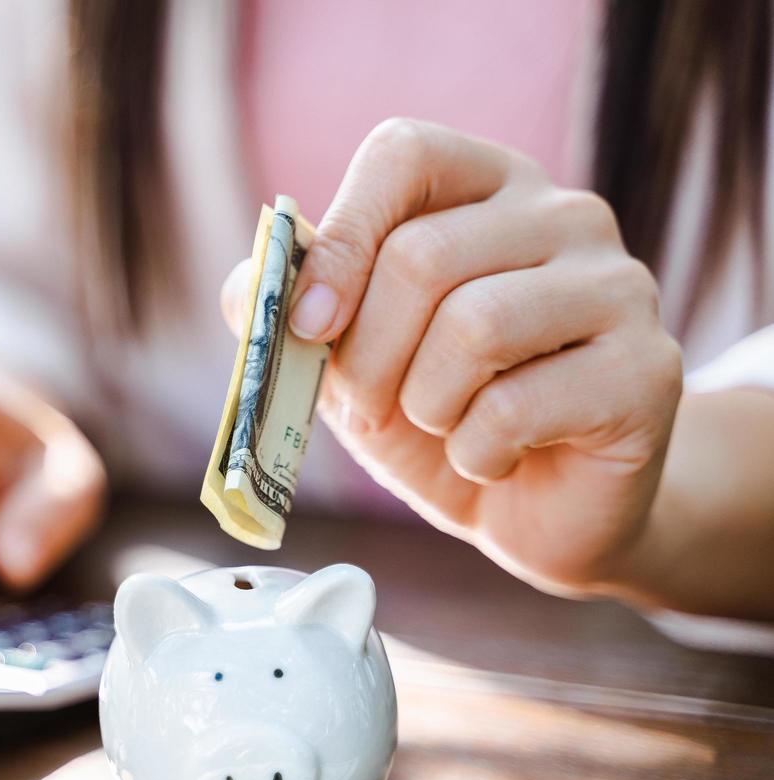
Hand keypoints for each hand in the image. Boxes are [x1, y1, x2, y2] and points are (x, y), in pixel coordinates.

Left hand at [223, 119, 681, 598]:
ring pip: (474, 327)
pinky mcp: (648, 370)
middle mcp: (565, 215)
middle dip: (368, 357)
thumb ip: (293, 309)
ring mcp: (619, 286)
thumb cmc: (438, 414)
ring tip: (442, 426)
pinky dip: (473, 452)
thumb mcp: (347, 357)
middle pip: (422, 257)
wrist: (538, 507)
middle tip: (374, 407)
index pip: (404, 152)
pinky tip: (491, 457)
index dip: (340, 238)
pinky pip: (515, 408)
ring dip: (424, 405)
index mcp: (487, 187)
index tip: (310, 324)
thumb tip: (251, 287)